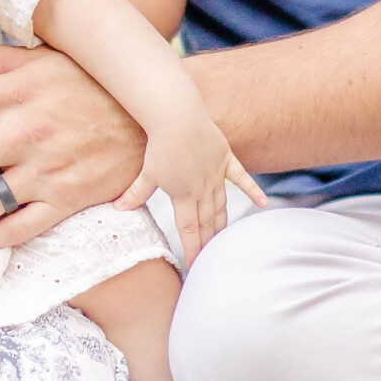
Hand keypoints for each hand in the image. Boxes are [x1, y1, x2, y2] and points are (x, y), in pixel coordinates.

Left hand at [116, 106, 267, 266]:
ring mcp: (216, 174)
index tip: (194, 264)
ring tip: (223, 240)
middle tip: (210, 258)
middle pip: (207, 221)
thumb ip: (135, 194)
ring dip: (222, 223)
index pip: (189, 229)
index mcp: (183, 195)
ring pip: (222, 204)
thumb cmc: (160, 144)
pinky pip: (242, 178)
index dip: (192, 248)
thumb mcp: (147, 173)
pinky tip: (263, 203)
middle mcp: (203, 189)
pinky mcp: (226, 159)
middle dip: (208, 241)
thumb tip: (117, 209)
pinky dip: (253, 190)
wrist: (177, 115)